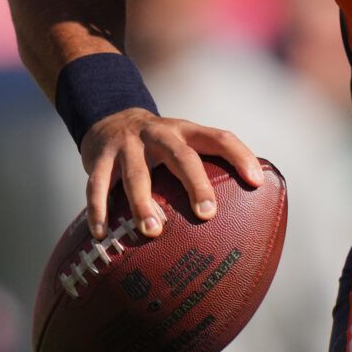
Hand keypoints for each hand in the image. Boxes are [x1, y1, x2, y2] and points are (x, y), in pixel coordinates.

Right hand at [80, 109, 262, 238]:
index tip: (256, 182)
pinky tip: (101, 234)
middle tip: (207, 213)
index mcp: (185, 131)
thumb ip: (205, 167)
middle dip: (195, 183)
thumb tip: (243, 212)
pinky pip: (96, 186)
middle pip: (181, 156)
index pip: (220, 137)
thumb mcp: (182, 143)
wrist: (109, 117)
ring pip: (136, 174)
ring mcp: (127, 145)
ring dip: (143, 203)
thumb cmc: (158, 146)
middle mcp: (159, 134)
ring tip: (152, 231)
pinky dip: (99, 210)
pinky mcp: (99, 157)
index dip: (240, 156)